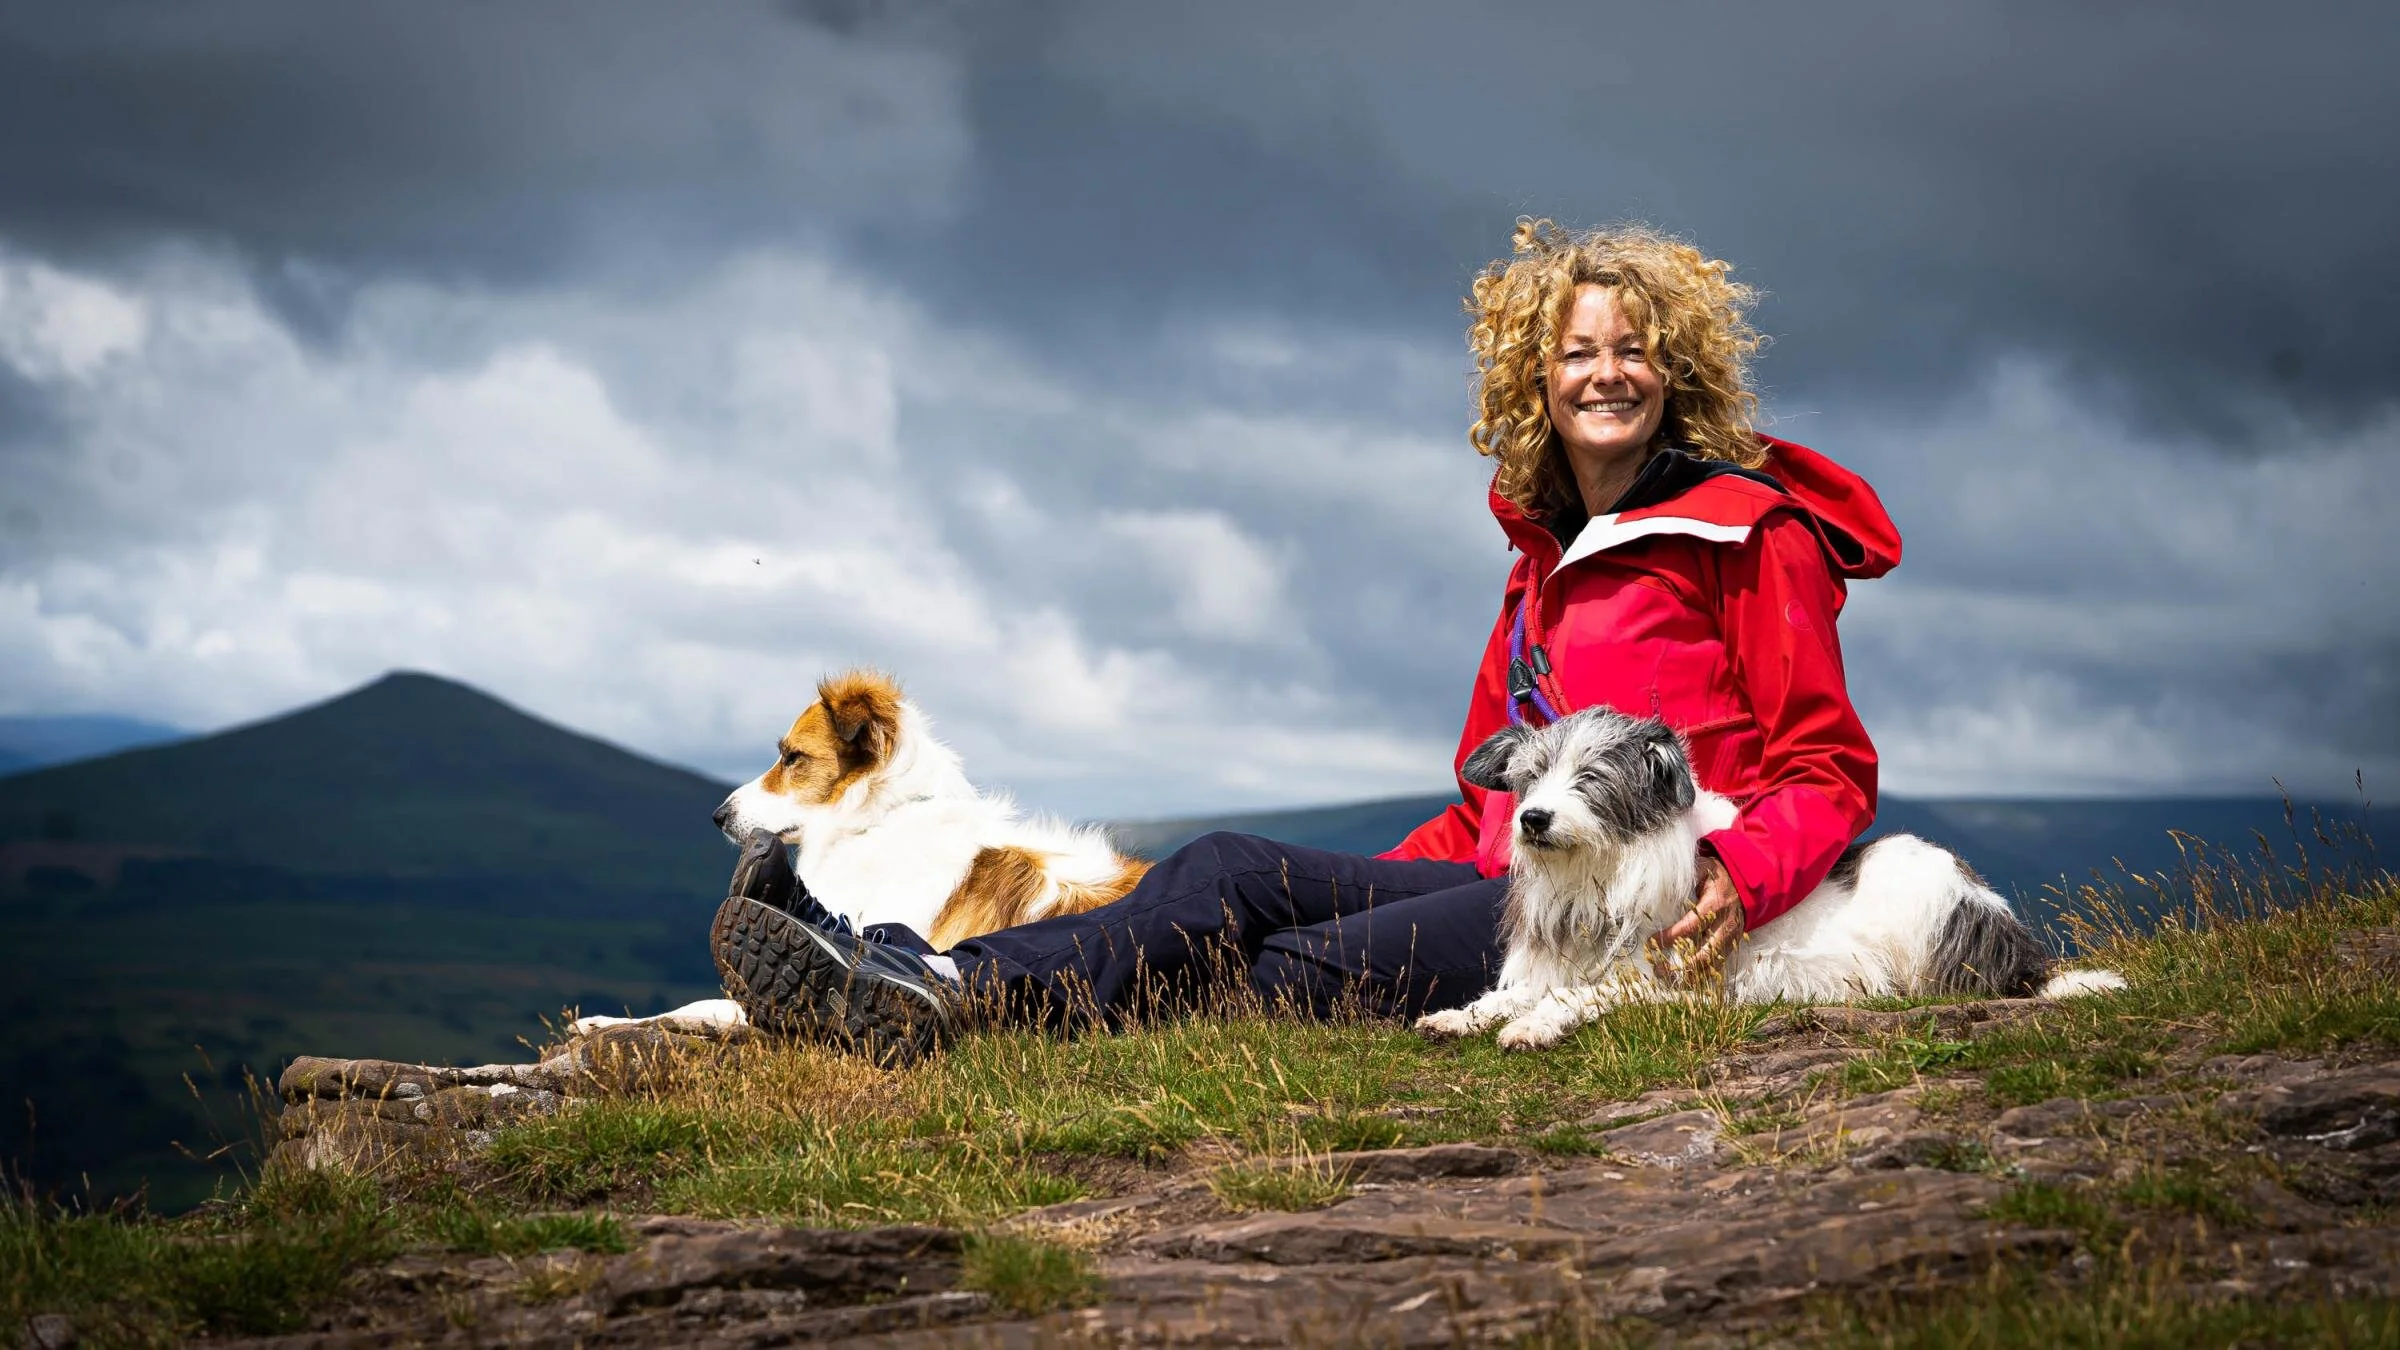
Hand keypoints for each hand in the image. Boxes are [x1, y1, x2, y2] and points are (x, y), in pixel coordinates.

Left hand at [1650, 854, 1744, 983]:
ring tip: (1668, 981)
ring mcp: (1730, 939)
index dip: (1670, 937)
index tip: (1651, 941)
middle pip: (1704, 955)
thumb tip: (1662, 876)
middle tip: (1658, 970)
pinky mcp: (1731, 946)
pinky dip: (1701, 976)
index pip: (1691, 927)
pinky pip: (1717, 966)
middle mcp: (1724, 927)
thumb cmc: (1720, 877)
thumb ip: (1688, 872)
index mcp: (1715, 907)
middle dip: (1681, 968)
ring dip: (1690, 977)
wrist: (1748, 885)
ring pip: (1712, 966)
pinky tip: (1683, 981)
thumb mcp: (1705, 868)